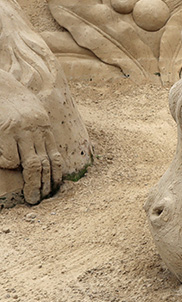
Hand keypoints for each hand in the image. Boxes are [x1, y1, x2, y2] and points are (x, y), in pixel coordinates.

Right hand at [0, 71, 62, 203]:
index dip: (56, 175)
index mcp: (44, 127)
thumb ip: (37, 133)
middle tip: (38, 199)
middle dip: (44, 185)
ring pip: (32, 164)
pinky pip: (9, 157)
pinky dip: (8, 165)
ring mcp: (21, 131)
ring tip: (29, 196)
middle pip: (45, 164)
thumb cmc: (13, 102)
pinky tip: (5, 166)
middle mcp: (36, 130)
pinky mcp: (5, 131)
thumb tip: (42, 157)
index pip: (56, 156)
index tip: (54, 189)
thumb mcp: (32, 114)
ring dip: (32, 183)